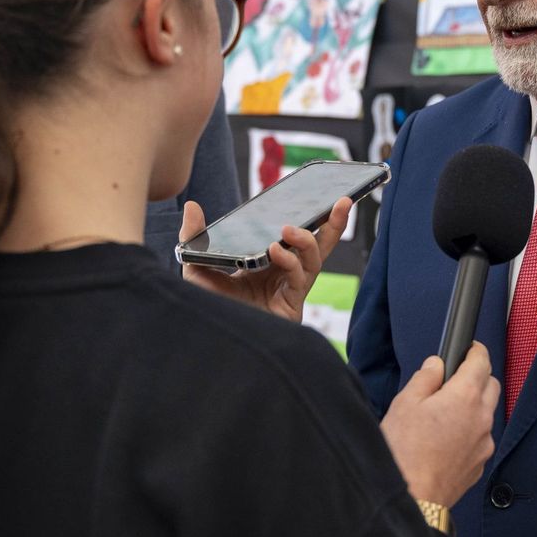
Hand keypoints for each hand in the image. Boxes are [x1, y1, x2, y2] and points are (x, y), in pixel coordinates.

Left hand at [179, 198, 351, 322]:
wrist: (206, 341)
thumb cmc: (206, 307)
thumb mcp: (197, 266)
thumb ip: (195, 237)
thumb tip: (192, 206)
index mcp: (268, 263)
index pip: (295, 238)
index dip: (310, 219)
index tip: (318, 195)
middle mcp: (284, 276)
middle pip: (317, 247)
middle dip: (333, 225)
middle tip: (344, 201)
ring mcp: (290, 291)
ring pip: (314, 261)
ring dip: (307, 241)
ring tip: (289, 229)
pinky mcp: (291, 307)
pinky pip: (299, 280)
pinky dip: (290, 262)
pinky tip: (276, 250)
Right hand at [381, 344, 498, 506]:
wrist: (413, 497)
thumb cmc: (404, 451)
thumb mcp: (405, 403)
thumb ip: (425, 378)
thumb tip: (436, 365)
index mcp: (465, 396)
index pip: (481, 362)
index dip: (475, 351)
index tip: (470, 348)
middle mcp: (482, 418)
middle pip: (491, 385)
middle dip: (478, 376)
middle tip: (455, 379)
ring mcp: (484, 442)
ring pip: (487, 413)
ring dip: (473, 406)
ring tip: (444, 414)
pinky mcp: (480, 463)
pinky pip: (481, 438)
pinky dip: (470, 431)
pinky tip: (446, 439)